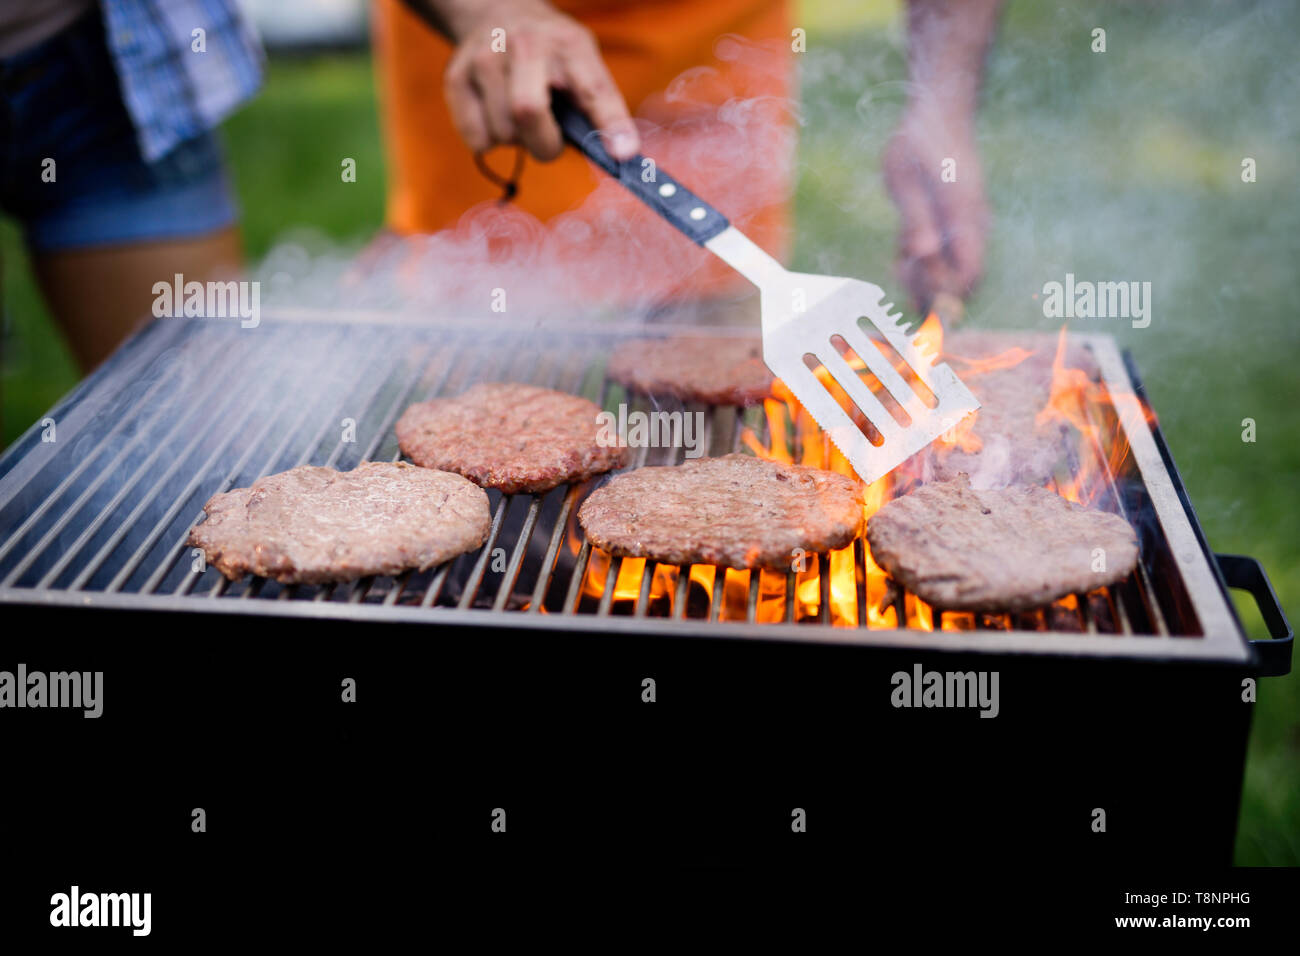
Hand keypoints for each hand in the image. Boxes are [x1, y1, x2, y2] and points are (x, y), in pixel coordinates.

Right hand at [436, 0, 638, 161]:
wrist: (497, 14)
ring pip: (503, 133)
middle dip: (544, 143)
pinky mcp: (455, 78)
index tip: (623, 154)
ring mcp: (484, 58)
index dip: (610, 124)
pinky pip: (477, 139)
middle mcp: (524, 44)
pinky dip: (490, 140)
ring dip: (517, 141)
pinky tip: (496, 114)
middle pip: (528, 111)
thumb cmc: (551, 57)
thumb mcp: (584, 65)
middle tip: (549, 140)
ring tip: (520, 116)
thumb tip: (620, 156)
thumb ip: (600, 109)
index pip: (594, 88)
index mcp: (569, 46)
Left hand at [883, 106, 988, 317]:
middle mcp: (974, 223)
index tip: (914, 288)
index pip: (967, 273)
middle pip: (965, 279)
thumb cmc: (918, 141)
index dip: (944, 293)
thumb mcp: (905, 179)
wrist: (940, 111)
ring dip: (926, 276)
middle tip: (902, 271)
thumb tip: (924, 257)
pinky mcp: (959, 222)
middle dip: (933, 289)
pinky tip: (903, 250)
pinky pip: (947, 256)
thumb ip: (915, 220)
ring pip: (954, 270)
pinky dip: (925, 261)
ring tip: (899, 260)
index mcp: (964, 214)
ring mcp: (970, 223)